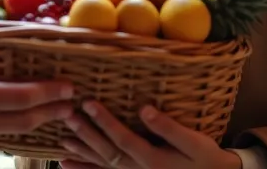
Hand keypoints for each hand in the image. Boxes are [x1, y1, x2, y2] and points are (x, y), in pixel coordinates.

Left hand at [58, 101, 242, 168]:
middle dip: (86, 134)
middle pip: (106, 151)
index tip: (89, 103)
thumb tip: (144, 109)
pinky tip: (66, 165)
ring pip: (101, 164)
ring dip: (81, 152)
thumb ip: (169, 127)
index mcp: (151, 160)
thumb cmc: (203, 157)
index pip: (122, 138)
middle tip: (67, 116)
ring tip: (63, 140)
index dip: (104, 121)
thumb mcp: (193, 142)